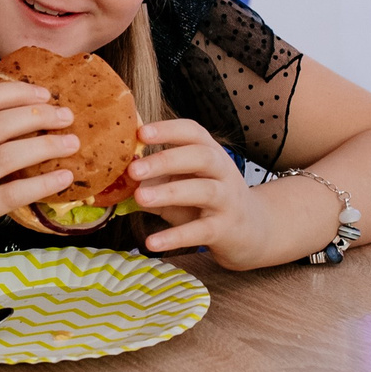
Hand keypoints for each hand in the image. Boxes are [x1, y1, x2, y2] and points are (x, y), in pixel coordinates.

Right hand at [0, 82, 76, 270]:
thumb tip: (18, 117)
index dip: (15, 92)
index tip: (43, 93)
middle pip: (0, 122)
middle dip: (40, 116)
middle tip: (67, 116)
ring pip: (10, 154)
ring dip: (48, 146)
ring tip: (72, 143)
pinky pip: (14, 192)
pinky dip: (43, 183)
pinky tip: (63, 178)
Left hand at [128, 120, 317, 268]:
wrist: (252, 231)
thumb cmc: (207, 203)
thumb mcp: (181, 185)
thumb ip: (154, 180)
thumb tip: (118, 178)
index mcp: (210, 153)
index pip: (193, 132)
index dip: (168, 130)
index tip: (141, 133)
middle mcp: (222, 171)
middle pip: (200, 156)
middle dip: (166, 160)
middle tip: (134, 169)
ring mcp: (227, 200)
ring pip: (203, 190)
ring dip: (170, 192)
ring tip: (140, 198)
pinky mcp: (226, 229)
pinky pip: (201, 231)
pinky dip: (176, 236)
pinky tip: (152, 242)